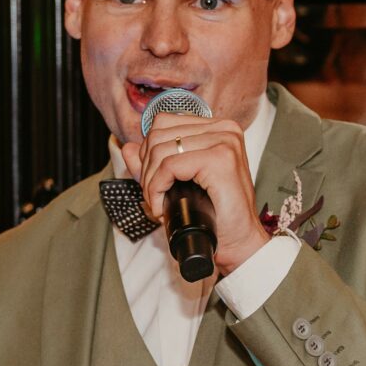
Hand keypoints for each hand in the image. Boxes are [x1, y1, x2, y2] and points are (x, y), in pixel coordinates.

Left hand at [133, 109, 264, 274]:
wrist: (237, 241)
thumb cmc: (214, 214)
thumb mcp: (178, 183)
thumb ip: (153, 163)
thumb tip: (128, 147)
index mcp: (217, 128)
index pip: (163, 123)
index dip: (148, 153)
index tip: (153, 182)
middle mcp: (224, 129)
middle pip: (159, 135)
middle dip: (147, 169)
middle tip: (154, 197)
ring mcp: (224, 141)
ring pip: (161, 150)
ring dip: (150, 182)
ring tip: (159, 203)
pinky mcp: (220, 159)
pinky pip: (169, 166)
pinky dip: (157, 189)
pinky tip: (163, 207)